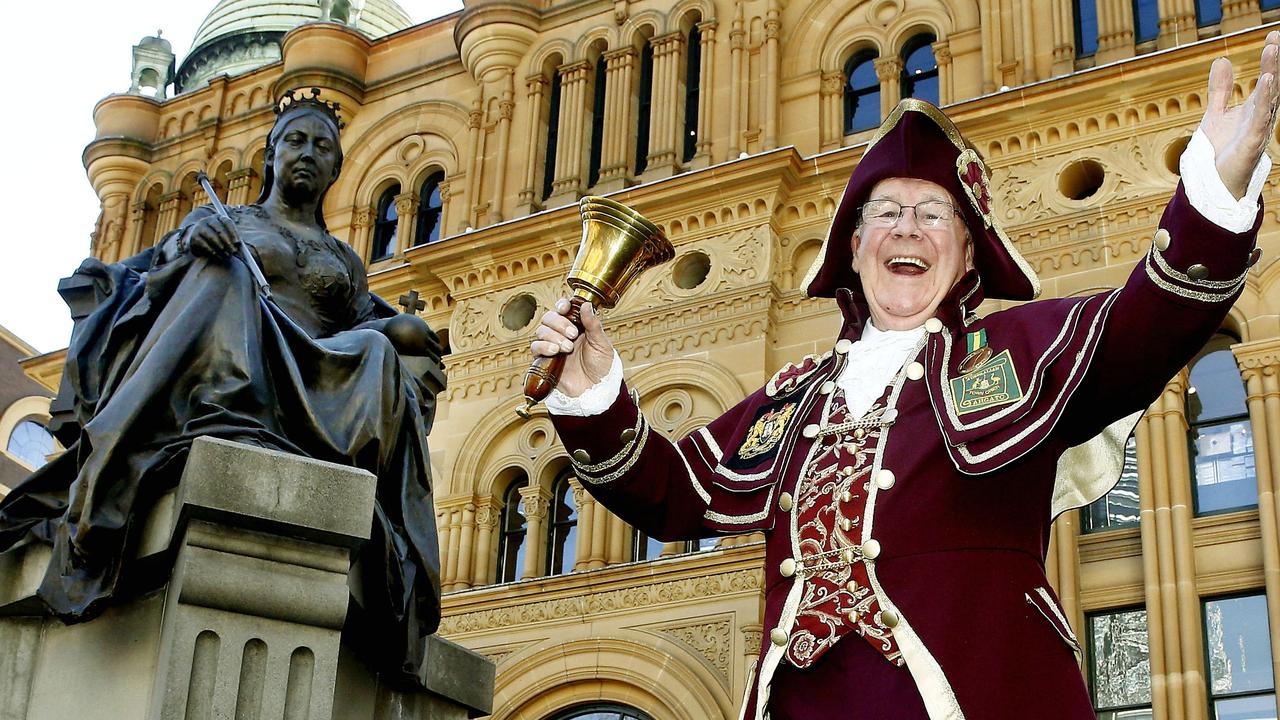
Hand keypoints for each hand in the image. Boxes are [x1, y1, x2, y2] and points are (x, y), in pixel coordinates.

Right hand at [188, 214, 240, 259]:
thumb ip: (233, 240)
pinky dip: (214, 252)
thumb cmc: (216, 238)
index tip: (238, 243)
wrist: (197, 240)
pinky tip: (219, 256)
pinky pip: (205, 245)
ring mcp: (199, 227)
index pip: (227, 222)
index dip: (233, 232)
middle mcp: (207, 220)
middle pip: (220, 230)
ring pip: (212, 238)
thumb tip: (242, 248)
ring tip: (227, 255)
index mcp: (218, 217)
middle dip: (228, 242)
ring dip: (222, 248)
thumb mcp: (225, 236)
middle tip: (234, 251)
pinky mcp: (194, 237)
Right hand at [530, 298, 614, 396]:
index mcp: (576, 326)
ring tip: (568, 348)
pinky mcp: (545, 360)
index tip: (564, 308)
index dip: (561, 305)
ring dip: (553, 336)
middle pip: (549, 317)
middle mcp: (562, 334)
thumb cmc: (601, 366)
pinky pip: (535, 347)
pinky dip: (543, 346)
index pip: (563, 309)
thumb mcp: (601, 344)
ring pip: (541, 331)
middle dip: (559, 323)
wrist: (595, 389)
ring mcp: (552, 346)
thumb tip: (587, 304)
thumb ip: (593, 324)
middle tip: (573, 334)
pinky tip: (555, 351)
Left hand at [1203, 30, 1279, 198]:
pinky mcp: (1251, 143)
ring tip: (1272, 51)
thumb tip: (1222, 60)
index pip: (1267, 79)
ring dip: (1272, 74)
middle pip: (1273, 84)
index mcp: (1255, 108)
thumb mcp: (1216, 113)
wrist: (1215, 182)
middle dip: (1275, 61)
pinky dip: (1264, 101)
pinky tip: (1266, 82)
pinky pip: (1260, 119)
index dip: (1270, 58)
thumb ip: (1220, 90)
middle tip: (1276, 37)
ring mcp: (1258, 129)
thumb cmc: (1221, 150)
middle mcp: (1261, 116)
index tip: (1273, 35)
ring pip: (1269, 98)